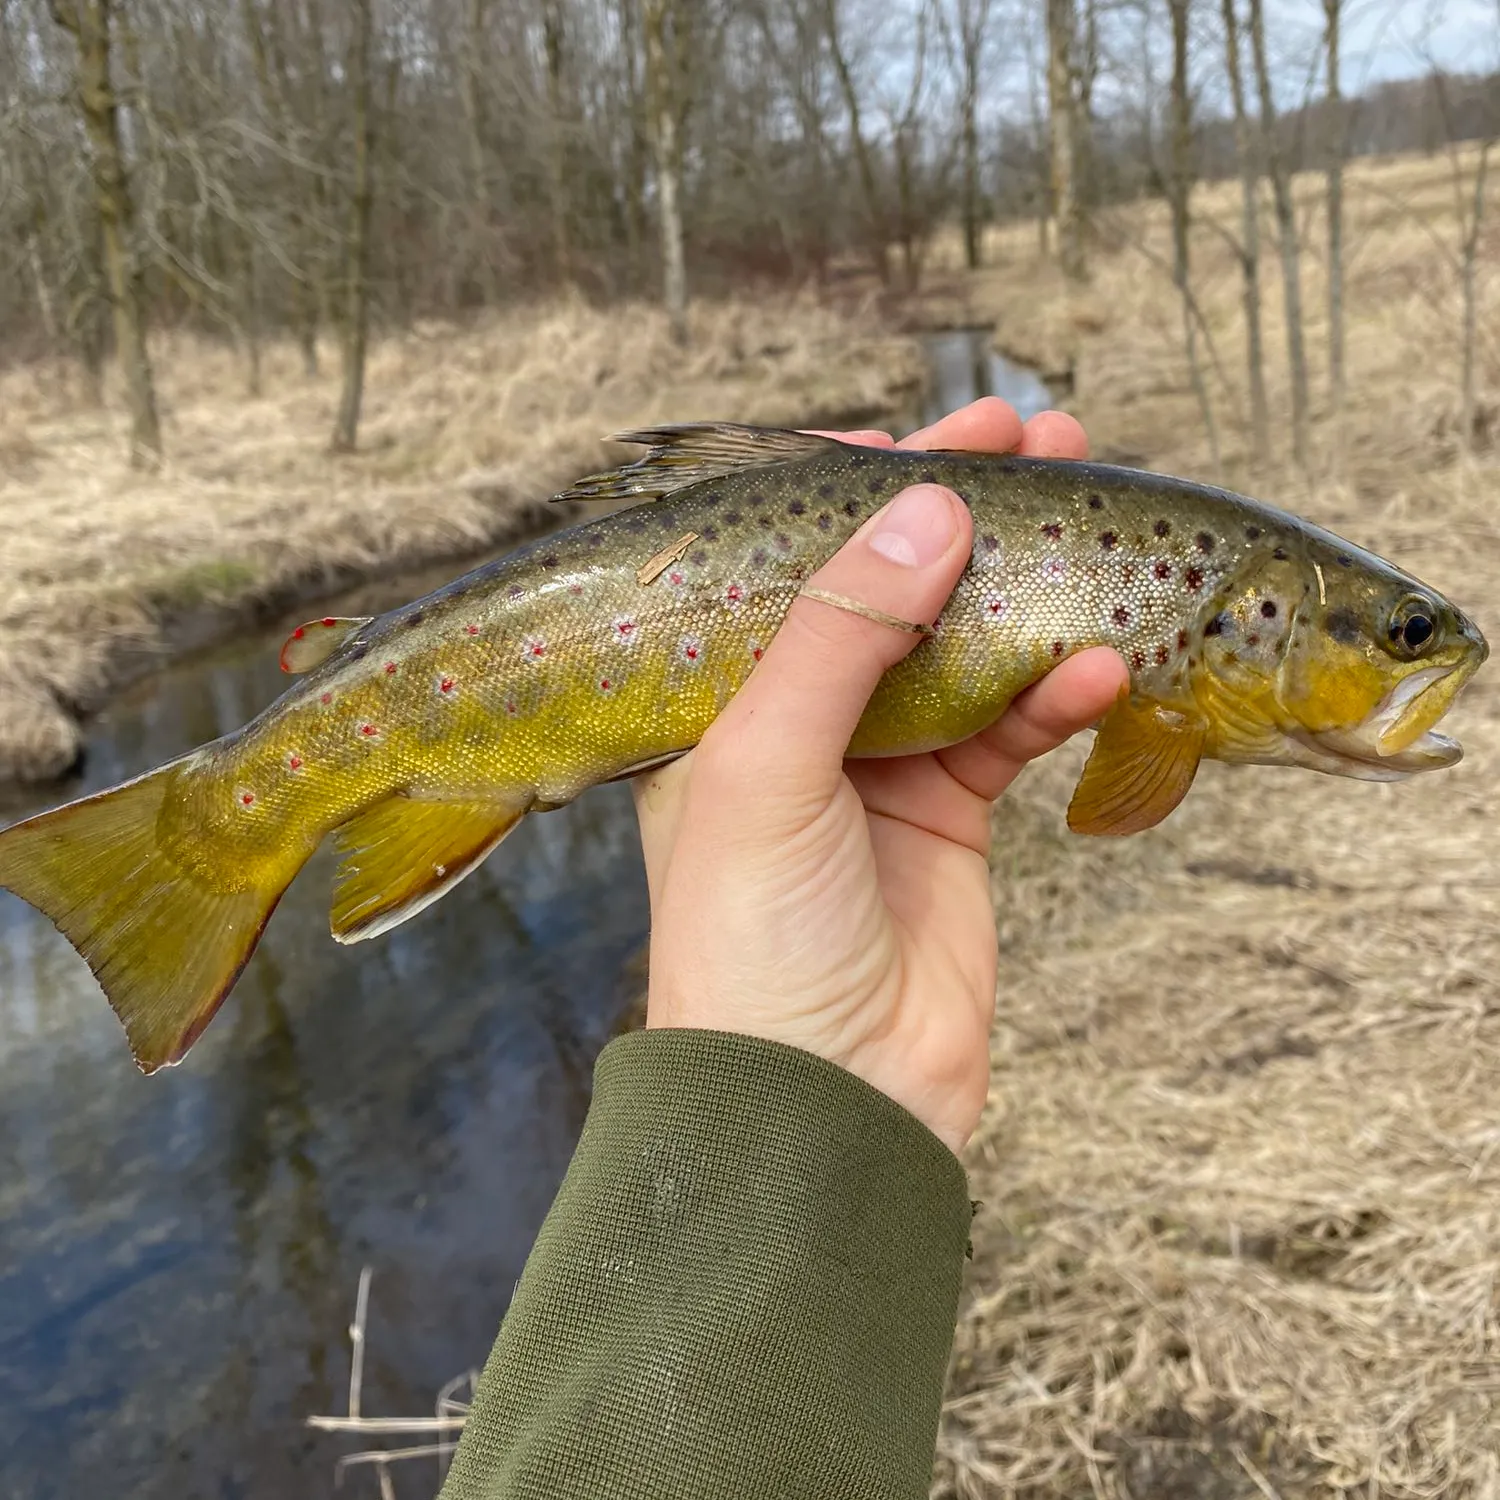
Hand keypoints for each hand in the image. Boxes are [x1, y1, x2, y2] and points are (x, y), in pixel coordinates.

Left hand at [632, 398, 1128, 1153]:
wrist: (820, 1102)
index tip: (928, 429)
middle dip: (960, 516)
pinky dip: (1051, 695)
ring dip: (1022, 592)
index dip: (856, 491)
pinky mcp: (950, 817)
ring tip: (1087, 519)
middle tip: (1038, 437)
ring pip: (959, 649)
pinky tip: (1093, 666)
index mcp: (716, 701)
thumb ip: (840, 635)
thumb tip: (928, 509)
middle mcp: (794, 724)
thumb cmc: (748, 941)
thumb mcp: (764, 767)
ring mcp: (878, 768)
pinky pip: (1009, 730)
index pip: (785, 564)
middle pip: (886, 590)